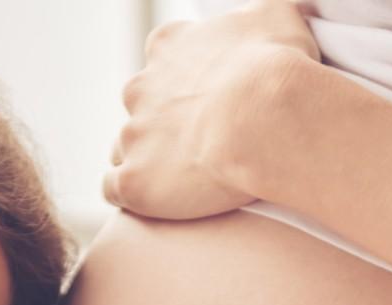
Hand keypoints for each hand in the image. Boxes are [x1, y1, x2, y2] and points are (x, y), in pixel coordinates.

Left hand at [104, 0, 317, 218]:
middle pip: (141, 105)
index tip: (210, 100)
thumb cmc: (275, 67)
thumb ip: (265, 8)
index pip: (162, 60)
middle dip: (163, 122)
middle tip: (203, 141)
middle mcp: (141, 87)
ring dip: (148, 159)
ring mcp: (133, 135)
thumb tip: (274, 8)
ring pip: (126, 147)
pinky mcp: (133, 180)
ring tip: (183, 177)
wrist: (263, 119)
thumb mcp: (277, 15)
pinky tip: (156, 198)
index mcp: (170, 46)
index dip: (183, 82)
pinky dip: (131, 192)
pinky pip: (114, 188)